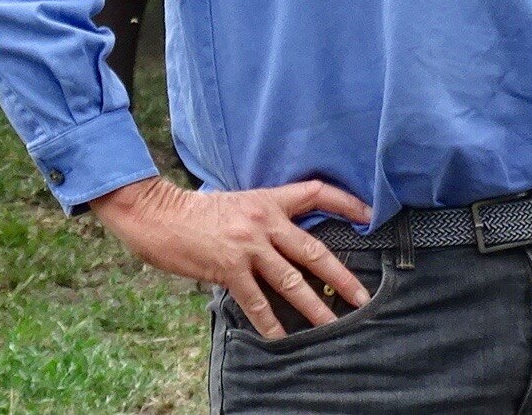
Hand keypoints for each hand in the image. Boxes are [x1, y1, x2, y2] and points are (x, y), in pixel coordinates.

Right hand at [90, 176, 374, 338]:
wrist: (160, 215)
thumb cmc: (198, 211)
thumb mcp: (239, 203)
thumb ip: (264, 218)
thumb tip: (288, 239)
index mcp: (268, 201)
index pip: (315, 193)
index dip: (346, 202)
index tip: (371, 215)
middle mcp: (263, 222)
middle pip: (313, 250)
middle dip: (341, 275)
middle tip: (362, 295)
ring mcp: (247, 247)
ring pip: (291, 280)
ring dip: (314, 305)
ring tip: (332, 324)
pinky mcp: (229, 268)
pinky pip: (256, 301)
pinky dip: (271, 322)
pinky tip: (283, 338)